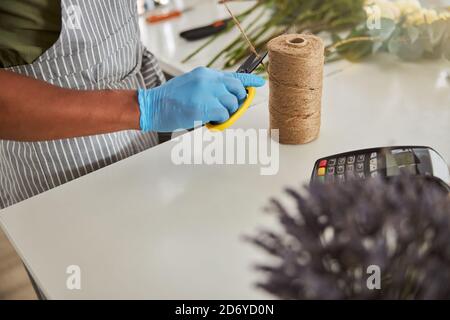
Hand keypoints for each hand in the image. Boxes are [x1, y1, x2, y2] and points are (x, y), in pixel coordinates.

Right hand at [137, 67, 264, 131]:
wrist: (152, 106)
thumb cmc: (170, 99)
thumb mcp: (191, 84)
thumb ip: (209, 87)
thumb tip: (227, 97)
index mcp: (205, 74)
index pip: (234, 75)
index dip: (249, 81)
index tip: (260, 83)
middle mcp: (208, 80)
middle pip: (237, 90)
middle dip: (236, 101)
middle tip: (227, 109)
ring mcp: (207, 92)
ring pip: (232, 104)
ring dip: (225, 113)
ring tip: (210, 115)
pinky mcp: (204, 106)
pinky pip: (224, 115)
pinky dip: (219, 121)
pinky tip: (208, 121)